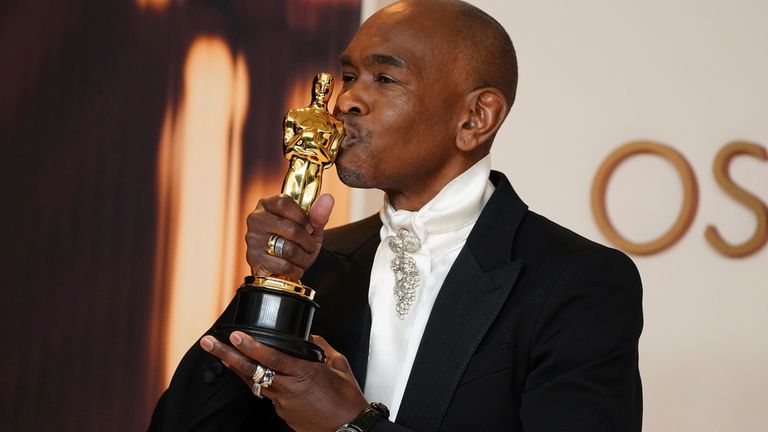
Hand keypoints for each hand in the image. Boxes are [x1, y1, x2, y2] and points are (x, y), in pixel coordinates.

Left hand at [200, 332, 367, 431]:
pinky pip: (267, 395)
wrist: (348, 427)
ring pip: (255, 383)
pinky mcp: (282, 414)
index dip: (251, 346)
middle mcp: (289, 388)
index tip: (234, 336)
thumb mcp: (340, 365)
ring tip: (221, 355)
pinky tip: (254, 375)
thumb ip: (323, 348)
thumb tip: (312, 337)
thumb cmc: (346, 399)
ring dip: (238, 368)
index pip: (272, 357)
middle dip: (227, 355)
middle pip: (251, 370)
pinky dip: (260, 383)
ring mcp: (283, 403)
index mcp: (304, 373)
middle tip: (209, 343)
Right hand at [246, 193, 333, 279]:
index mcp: (268, 205)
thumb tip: (328, 198)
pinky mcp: (254, 260)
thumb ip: (318, 214)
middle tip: (309, 247)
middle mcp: (256, 219)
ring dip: (303, 258)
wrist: (280, 272)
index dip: (302, 217)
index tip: (308, 226)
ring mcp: (253, 240)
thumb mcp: (309, 228)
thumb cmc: (294, 243)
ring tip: (301, 258)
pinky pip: (284, 266)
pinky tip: (293, 268)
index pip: (284, 202)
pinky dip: (295, 270)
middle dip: (308, 243)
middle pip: (292, 229)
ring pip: (289, 250)